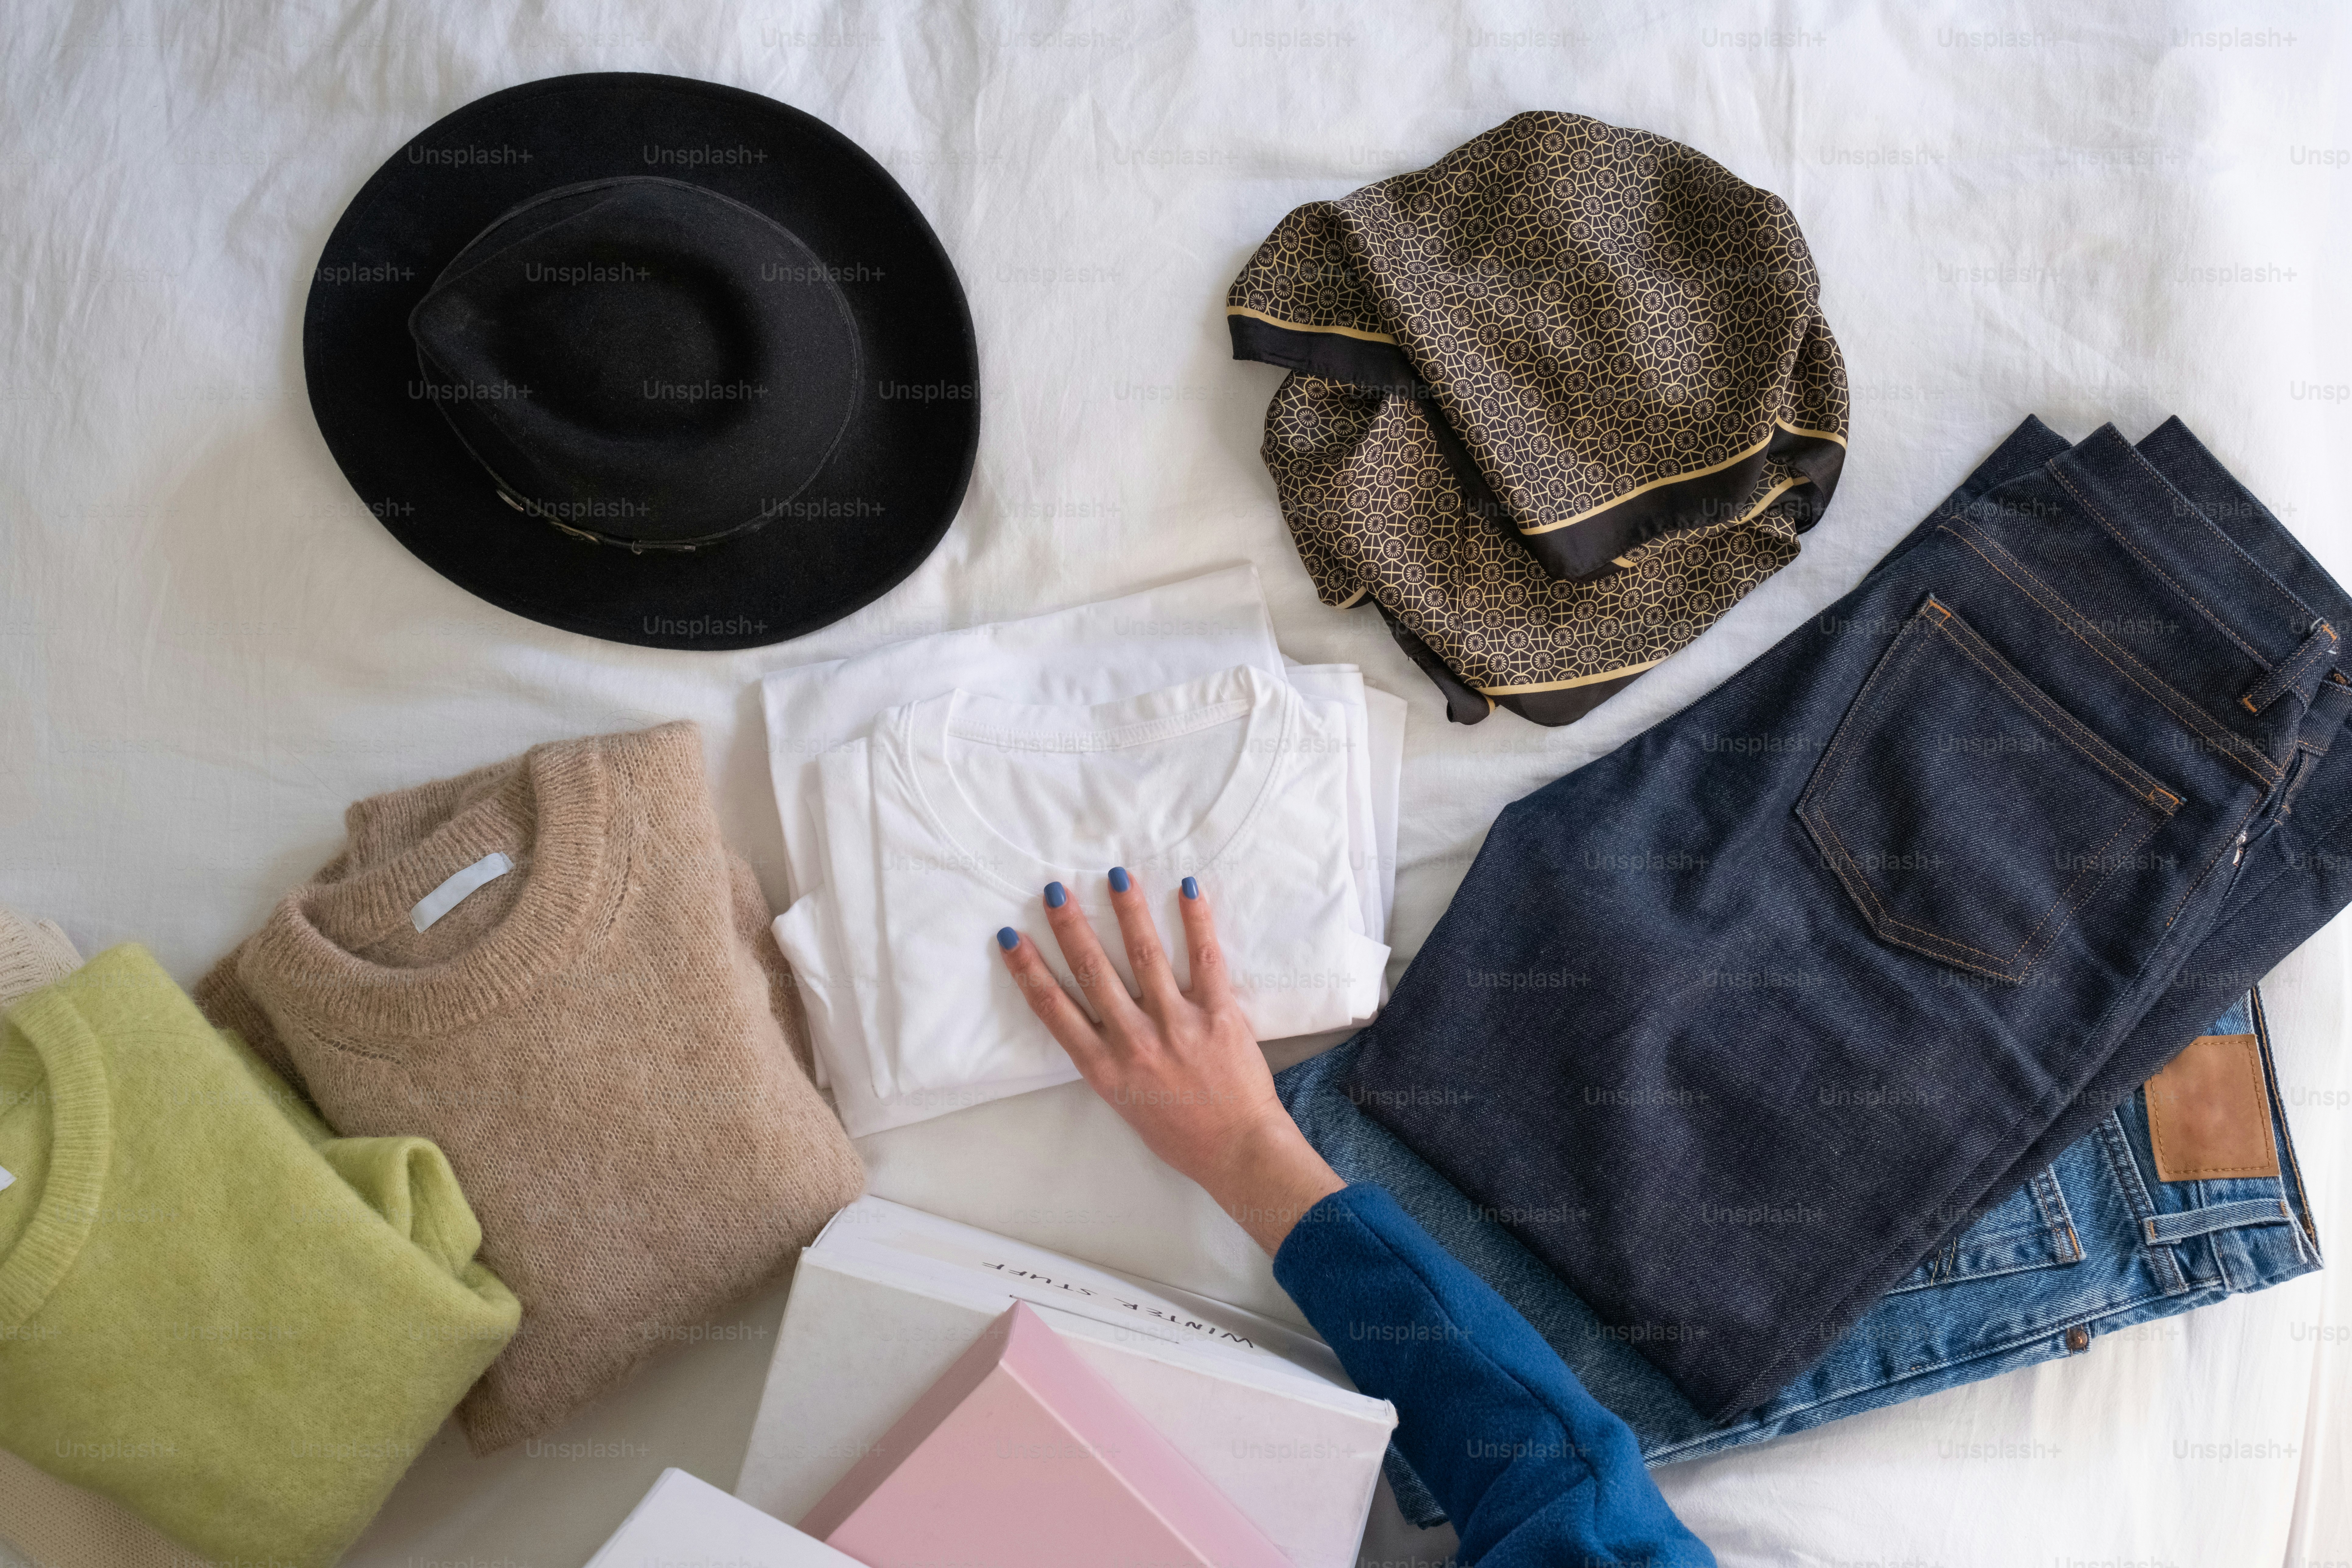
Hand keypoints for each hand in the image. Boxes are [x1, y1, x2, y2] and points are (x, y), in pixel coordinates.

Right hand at [996, 870, 1343, 1253]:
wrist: (1237, 1153)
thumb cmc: (1180, 1134)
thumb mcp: (1124, 1102)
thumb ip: (1107, 1060)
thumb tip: (1093, 1018)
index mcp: (1104, 1068)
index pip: (1054, 1009)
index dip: (1028, 969)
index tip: (1010, 936)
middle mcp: (1133, 1042)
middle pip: (1092, 972)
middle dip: (1070, 926)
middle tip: (1055, 889)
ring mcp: (1176, 1025)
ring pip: (1144, 955)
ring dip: (1128, 910)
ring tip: (1116, 874)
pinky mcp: (1218, 1015)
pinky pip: (1205, 958)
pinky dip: (1196, 920)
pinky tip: (1187, 888)